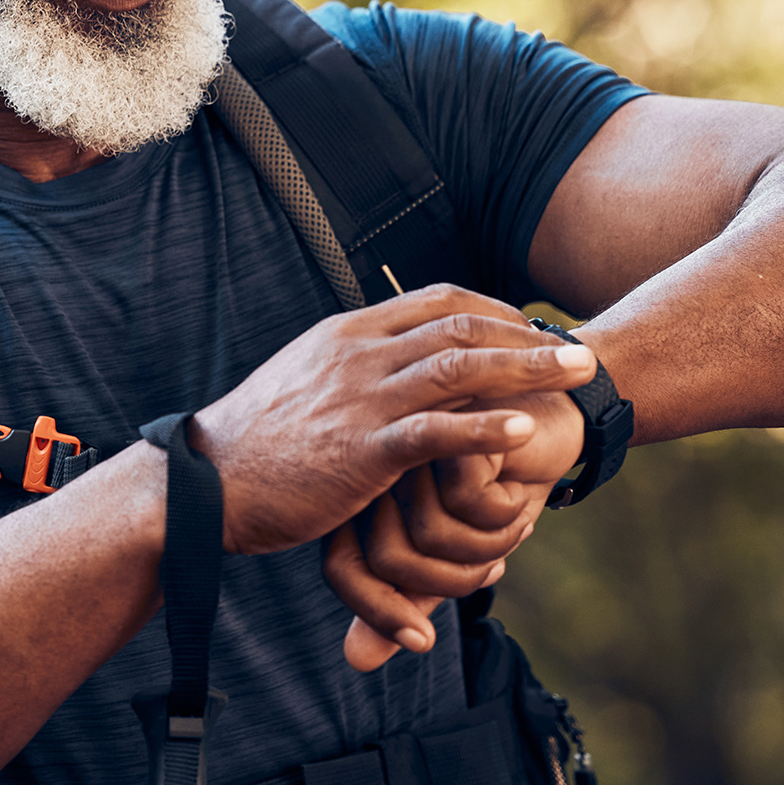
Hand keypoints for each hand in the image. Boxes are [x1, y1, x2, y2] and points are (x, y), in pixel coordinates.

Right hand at [190, 286, 588, 555]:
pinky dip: (485, 428)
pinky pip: (435, 432)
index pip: (436, 300)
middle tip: (580, 350)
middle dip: (528, 336)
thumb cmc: (255, 445)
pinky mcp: (360, 452)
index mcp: (347, 335)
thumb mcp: (303, 382)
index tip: (532, 327)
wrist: (203, 484)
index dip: (494, 310)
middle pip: (461, 326)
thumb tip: (387, 361)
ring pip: (459, 368)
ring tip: (578, 377)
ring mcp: (360, 400)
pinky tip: (525, 433)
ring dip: (528, 370)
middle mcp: (359, 355)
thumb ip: (350, 367)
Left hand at [323, 351, 594, 669]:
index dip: (379, 611)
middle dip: (454, 583)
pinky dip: (506, 516)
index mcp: (362, 484)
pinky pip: (470, 508)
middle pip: (388, 561)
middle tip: (497, 563)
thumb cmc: (498, 479)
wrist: (555, 413)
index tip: (421, 638)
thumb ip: (403, 596)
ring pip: (430, 539)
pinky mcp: (449, 420)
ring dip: (488, 549)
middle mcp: (374, 459)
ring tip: (515, 524)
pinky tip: (520, 489)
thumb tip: (357, 661)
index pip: (341, 567)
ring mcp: (407, 433)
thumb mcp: (451, 546)